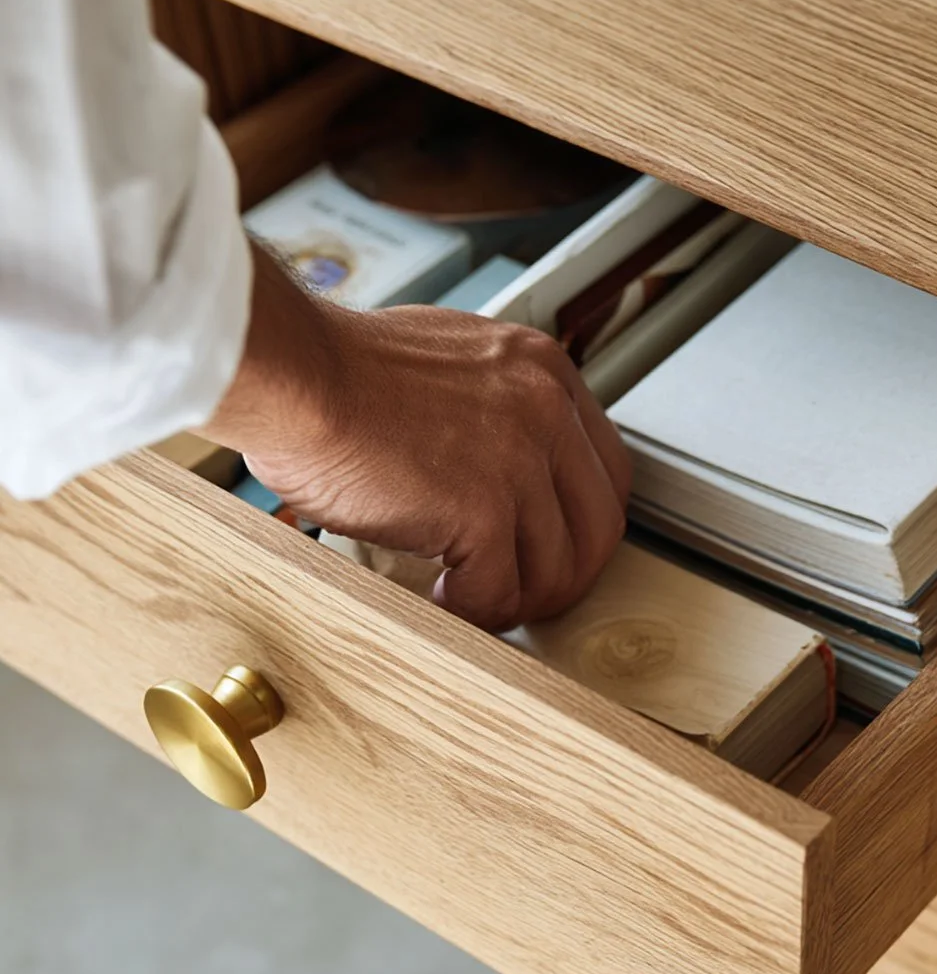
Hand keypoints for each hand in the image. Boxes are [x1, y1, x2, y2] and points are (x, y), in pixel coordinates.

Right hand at [207, 242, 630, 630]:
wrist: (295, 376)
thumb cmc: (338, 372)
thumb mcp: (448, 364)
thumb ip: (491, 406)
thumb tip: (494, 466)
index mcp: (542, 370)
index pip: (604, 470)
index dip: (578, 524)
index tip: (547, 547)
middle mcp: (545, 410)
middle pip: (599, 526)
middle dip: (561, 575)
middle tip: (516, 591)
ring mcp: (520, 461)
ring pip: (557, 569)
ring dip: (513, 598)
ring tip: (468, 596)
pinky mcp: (482, 510)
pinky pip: (499, 592)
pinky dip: (472, 610)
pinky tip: (439, 596)